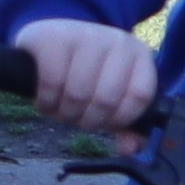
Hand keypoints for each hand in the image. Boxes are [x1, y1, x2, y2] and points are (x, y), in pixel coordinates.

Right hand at [14, 17, 158, 135]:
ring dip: (63, 113)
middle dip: (86, 120)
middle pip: (106, 99)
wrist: (52, 37)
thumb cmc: (86, 70)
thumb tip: (130, 149)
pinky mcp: (53, 39)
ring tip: (59, 110)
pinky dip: (46, 101)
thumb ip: (125, 122)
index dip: (120, 119)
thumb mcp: (111, 91)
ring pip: (77, 93)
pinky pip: (51, 82)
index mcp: (138, 54)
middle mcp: (116, 41)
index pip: (140, 96)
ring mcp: (85, 36)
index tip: (104, 123)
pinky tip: (45, 100)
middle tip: (76, 118)